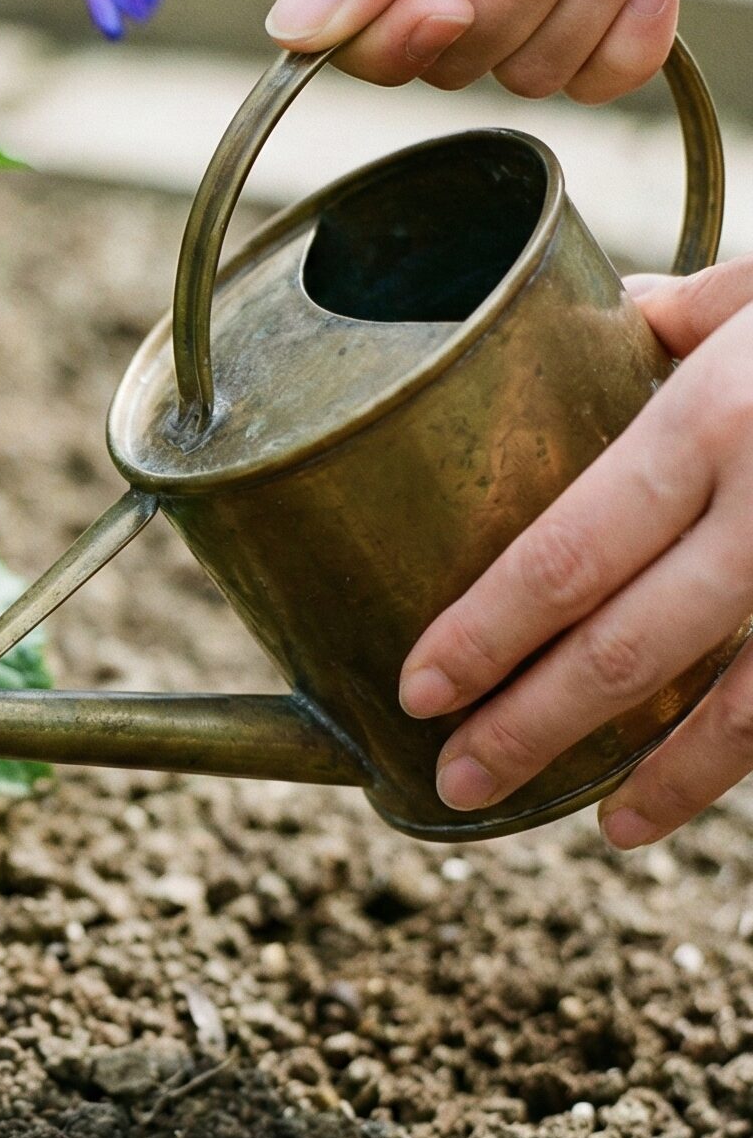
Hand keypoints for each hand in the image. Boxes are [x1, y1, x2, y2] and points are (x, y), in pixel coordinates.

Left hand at [398, 260, 752, 846]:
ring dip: (658, 776)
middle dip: (531, 725)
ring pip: (741, 705)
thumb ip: (692, 314)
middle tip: (454, 776)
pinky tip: (702, 794)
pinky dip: (744, 760)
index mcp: (717, 418)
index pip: (568, 552)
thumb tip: (623, 317)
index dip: (486, 632)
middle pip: (629, 646)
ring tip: (588, 822)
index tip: (418, 687)